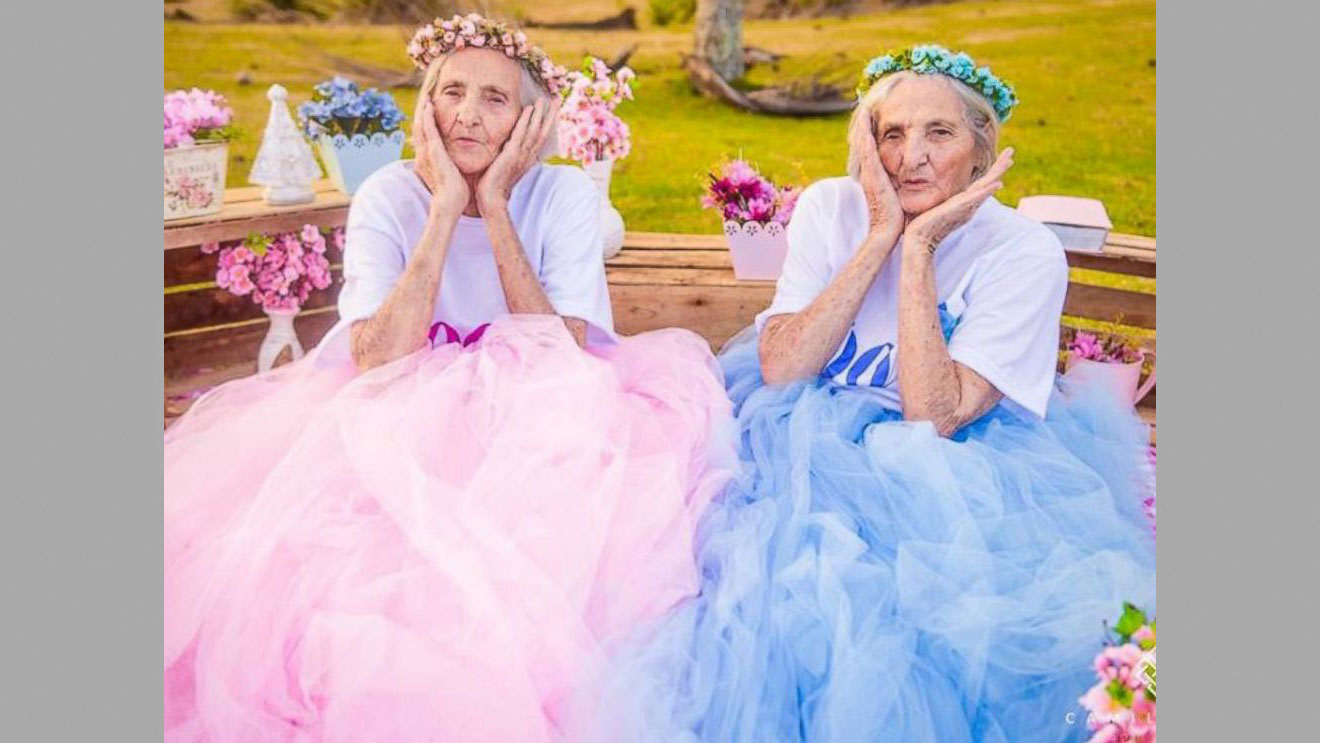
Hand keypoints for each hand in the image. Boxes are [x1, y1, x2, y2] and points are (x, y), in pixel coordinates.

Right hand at [412, 96, 467, 215]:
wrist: (450, 204)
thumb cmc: (454, 194)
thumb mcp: (451, 176)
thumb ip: (451, 168)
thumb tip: (457, 165)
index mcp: (428, 160)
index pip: (425, 138)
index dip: (425, 124)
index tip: (429, 112)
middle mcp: (423, 155)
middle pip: (419, 128)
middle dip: (421, 113)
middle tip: (425, 98)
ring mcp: (427, 153)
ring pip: (420, 125)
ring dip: (422, 110)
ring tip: (426, 96)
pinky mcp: (433, 152)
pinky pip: (428, 129)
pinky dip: (427, 116)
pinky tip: (429, 105)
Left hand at [476, 97, 560, 213]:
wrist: (491, 199)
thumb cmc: (494, 186)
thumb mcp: (504, 168)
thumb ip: (508, 157)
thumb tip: (505, 150)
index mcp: (527, 158)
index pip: (540, 137)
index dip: (547, 123)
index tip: (552, 110)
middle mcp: (527, 155)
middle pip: (542, 132)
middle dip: (550, 115)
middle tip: (557, 100)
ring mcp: (521, 155)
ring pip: (534, 130)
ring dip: (540, 114)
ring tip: (544, 100)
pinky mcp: (512, 154)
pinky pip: (520, 133)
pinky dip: (525, 120)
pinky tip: (529, 108)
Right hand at [852, 118, 903, 236]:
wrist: (888, 232)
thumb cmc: (897, 219)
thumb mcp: (899, 198)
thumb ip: (903, 188)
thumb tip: (916, 183)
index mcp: (876, 178)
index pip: (873, 152)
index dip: (872, 137)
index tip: (877, 122)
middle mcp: (869, 173)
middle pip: (864, 144)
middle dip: (865, 127)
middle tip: (867, 109)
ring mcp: (868, 172)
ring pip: (863, 142)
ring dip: (863, 124)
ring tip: (866, 107)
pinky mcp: (871, 173)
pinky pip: (866, 146)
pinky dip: (864, 130)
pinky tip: (867, 116)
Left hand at [904, 148, 1013, 254]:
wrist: (919, 240)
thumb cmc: (921, 226)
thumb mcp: (932, 207)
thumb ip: (937, 200)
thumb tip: (927, 191)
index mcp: (962, 203)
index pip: (981, 185)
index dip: (992, 174)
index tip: (1001, 163)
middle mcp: (968, 205)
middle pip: (988, 182)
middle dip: (999, 167)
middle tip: (1011, 152)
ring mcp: (966, 207)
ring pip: (987, 186)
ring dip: (998, 172)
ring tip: (1009, 159)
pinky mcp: (961, 209)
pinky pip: (977, 198)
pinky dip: (988, 191)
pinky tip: (998, 183)